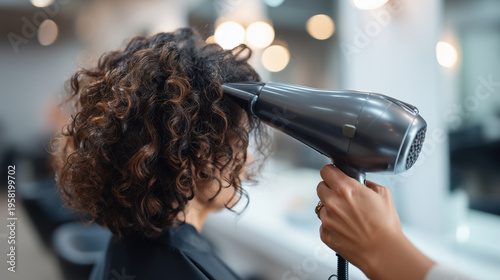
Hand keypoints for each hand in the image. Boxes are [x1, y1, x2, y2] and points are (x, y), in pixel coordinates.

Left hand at [316, 165, 433, 279]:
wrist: (383, 253)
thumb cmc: (386, 226)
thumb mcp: (383, 194)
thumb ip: (367, 183)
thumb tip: (360, 181)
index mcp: (346, 188)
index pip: (326, 170)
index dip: (331, 173)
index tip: (334, 176)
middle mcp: (333, 201)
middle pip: (320, 187)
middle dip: (330, 190)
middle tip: (343, 198)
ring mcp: (327, 218)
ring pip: (321, 207)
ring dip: (331, 209)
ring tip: (348, 218)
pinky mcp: (324, 233)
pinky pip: (324, 224)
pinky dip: (332, 225)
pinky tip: (346, 229)